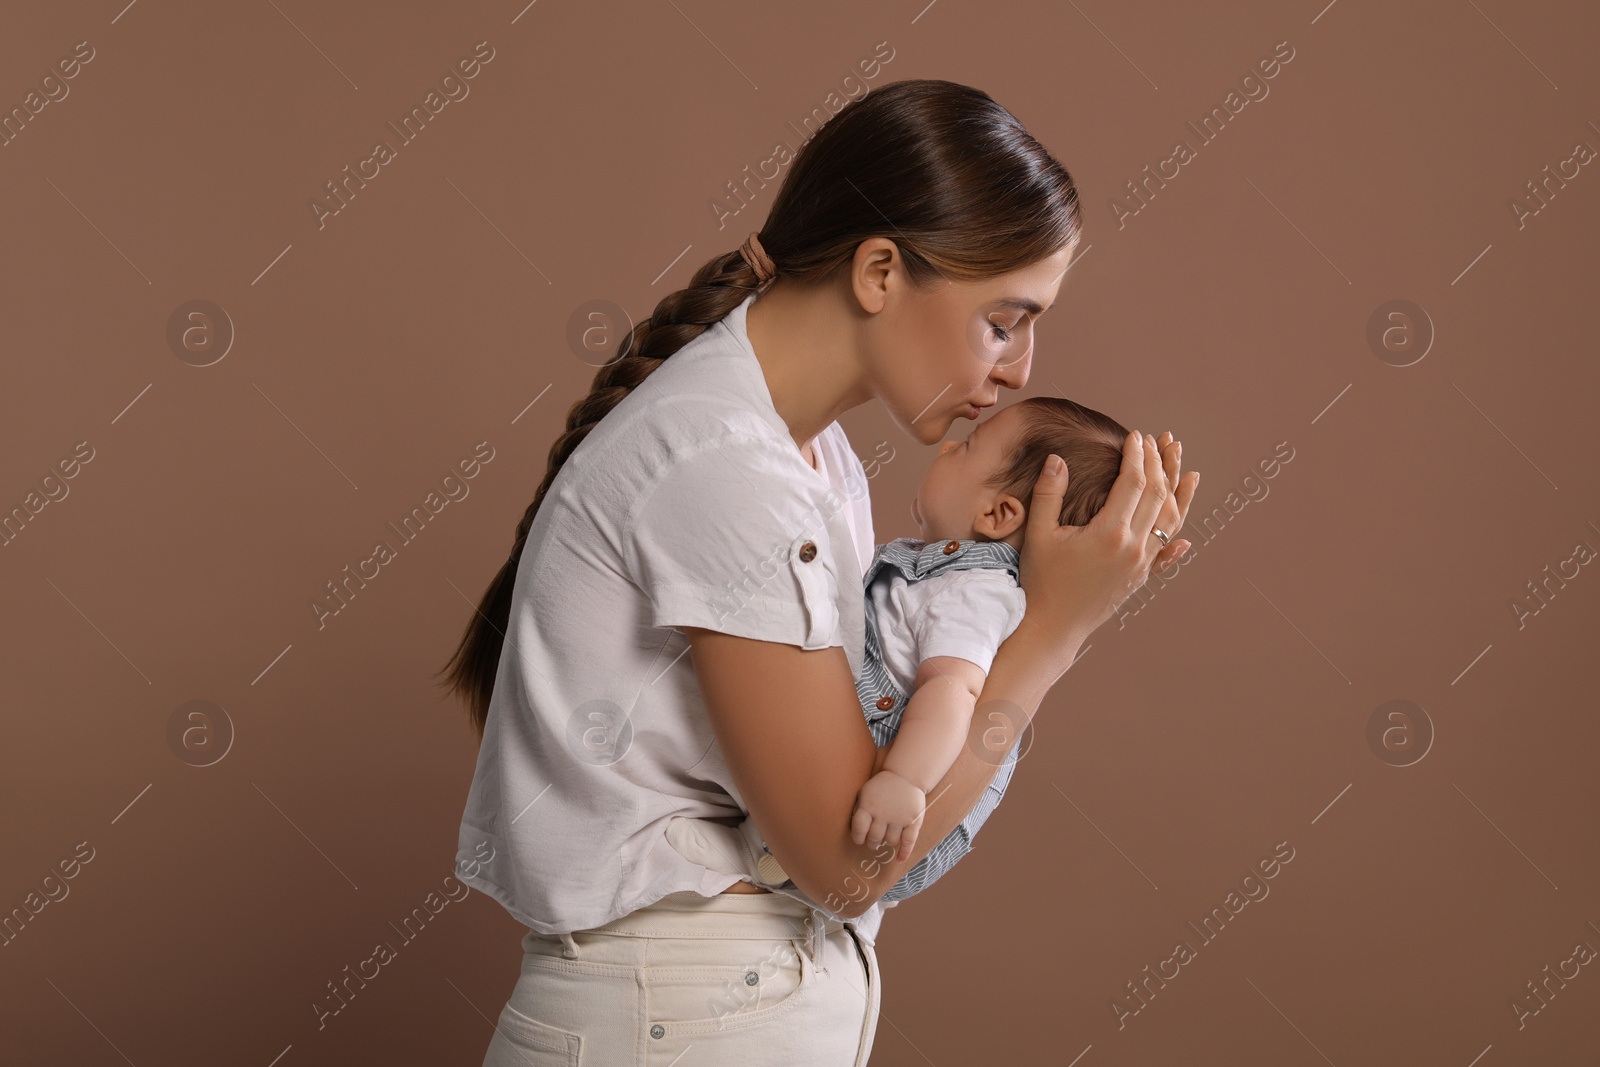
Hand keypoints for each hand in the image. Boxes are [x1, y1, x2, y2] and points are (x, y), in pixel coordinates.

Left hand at [850, 769, 926, 862]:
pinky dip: (904, 852)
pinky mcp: (913, 821)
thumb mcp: (865, 793)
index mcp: (869, 806)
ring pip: (890, 841)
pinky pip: (909, 841)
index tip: (859, 839)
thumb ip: (859, 810)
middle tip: (873, 841)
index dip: (857, 837)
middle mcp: (883, 813)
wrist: (906, 775)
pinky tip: (899, 859)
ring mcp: (899, 818)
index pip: (859, 829)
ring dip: (887, 842)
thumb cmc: (881, 787)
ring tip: (886, 837)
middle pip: (874, 838)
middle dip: (872, 843)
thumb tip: (854, 831)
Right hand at [1019, 430, 1197, 645]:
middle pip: (1157, 495)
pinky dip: (1178, 530)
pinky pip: (1167, 549)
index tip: (1134, 436)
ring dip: (1177, 488)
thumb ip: (1048, 493)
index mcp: (1110, 533)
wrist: (1053, 626)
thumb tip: (1057, 459)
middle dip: (1158, 463)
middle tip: (1157, 440)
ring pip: (1169, 518)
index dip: (1136, 456)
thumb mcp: (1039, 534)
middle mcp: (1134, 547)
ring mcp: (1141, 564)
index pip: (1133, 482)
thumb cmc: (1041, 580)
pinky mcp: (1141, 576)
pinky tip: (1186, 528)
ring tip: (1183, 464)